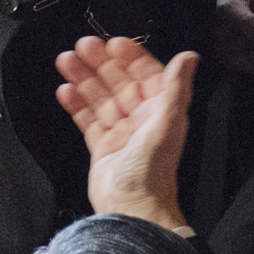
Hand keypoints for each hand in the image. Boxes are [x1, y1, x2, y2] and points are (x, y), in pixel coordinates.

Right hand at [53, 37, 195, 228]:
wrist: (133, 211)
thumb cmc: (153, 172)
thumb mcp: (167, 124)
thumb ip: (176, 88)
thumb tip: (189, 56)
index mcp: (161, 112)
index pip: (146, 75)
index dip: (130, 58)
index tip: (113, 42)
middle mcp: (142, 120)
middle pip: (119, 83)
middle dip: (100, 63)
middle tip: (81, 45)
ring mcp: (121, 133)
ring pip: (100, 98)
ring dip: (83, 79)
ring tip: (65, 61)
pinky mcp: (102, 148)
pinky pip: (88, 120)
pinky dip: (76, 105)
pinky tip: (64, 90)